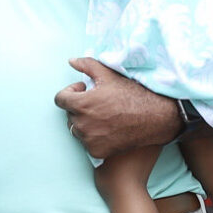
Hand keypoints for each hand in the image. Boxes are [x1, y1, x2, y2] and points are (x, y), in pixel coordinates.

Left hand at [55, 58, 180, 162]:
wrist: (153, 118)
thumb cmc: (132, 95)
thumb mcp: (109, 75)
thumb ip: (87, 65)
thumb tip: (71, 61)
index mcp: (81, 104)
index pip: (60, 99)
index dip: (71, 93)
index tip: (84, 91)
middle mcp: (82, 124)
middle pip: (69, 115)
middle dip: (79, 108)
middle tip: (98, 104)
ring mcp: (89, 140)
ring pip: (78, 130)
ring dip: (86, 123)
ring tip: (104, 116)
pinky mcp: (96, 152)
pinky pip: (87, 143)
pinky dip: (94, 138)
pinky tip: (109, 129)